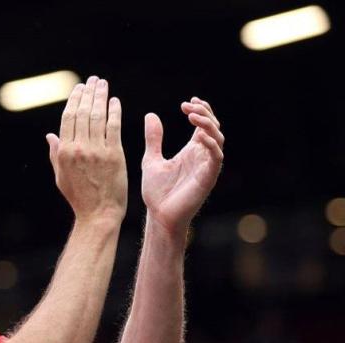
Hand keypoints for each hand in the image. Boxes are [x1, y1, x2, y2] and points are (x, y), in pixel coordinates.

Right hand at [46, 76, 126, 222]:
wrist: (99, 214)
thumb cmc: (79, 198)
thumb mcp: (60, 176)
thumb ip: (55, 153)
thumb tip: (50, 135)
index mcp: (64, 152)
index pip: (68, 118)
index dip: (74, 100)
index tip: (79, 88)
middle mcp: (79, 148)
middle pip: (83, 113)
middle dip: (87, 93)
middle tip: (92, 80)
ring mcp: (97, 151)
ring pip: (98, 116)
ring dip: (100, 97)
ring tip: (103, 84)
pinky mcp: (114, 155)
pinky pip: (113, 127)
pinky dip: (114, 112)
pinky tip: (115, 101)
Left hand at [141, 97, 223, 233]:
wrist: (159, 215)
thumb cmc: (157, 192)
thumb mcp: (151, 159)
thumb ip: (154, 139)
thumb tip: (150, 115)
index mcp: (191, 151)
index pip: (203, 125)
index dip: (200, 111)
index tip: (187, 103)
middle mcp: (202, 156)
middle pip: (213, 127)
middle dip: (204, 114)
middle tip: (188, 107)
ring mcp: (206, 166)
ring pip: (218, 139)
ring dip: (208, 125)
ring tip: (192, 116)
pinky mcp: (208, 177)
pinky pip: (216, 157)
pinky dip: (211, 144)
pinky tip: (198, 135)